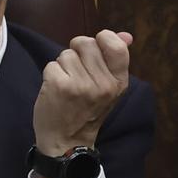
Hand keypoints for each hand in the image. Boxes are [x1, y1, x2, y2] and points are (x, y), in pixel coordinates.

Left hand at [32, 30, 132, 156]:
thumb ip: (116, 60)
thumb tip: (126, 35)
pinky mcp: (59, 85)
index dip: (102, 39)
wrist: (67, 142)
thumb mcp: (108, 89)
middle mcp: (102, 84)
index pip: (115, 45)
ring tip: (67, 85)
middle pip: (86, 43)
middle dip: (77, 53)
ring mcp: (80, 85)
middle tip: (77, 74)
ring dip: (63, 66)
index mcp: (118, 82)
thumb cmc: (87, 112)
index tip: (94, 53)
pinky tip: (56, 91)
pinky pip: (52, 64)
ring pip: (66, 53)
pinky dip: (51, 75)